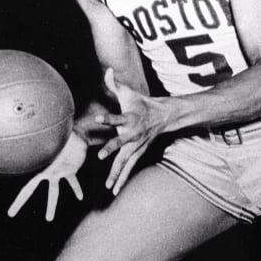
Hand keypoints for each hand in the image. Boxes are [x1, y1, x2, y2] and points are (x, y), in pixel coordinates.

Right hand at [7, 131, 87, 221]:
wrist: (77, 130)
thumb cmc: (60, 129)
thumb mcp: (50, 133)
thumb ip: (41, 132)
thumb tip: (26, 119)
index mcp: (37, 163)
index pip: (18, 173)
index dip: (4, 179)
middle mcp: (45, 170)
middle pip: (29, 189)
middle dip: (19, 202)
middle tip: (10, 214)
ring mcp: (57, 171)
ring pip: (53, 192)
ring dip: (51, 206)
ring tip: (49, 219)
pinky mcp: (70, 170)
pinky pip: (73, 182)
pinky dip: (76, 188)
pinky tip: (81, 197)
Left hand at [96, 69, 168, 195]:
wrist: (163, 116)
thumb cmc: (141, 103)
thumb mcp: (129, 92)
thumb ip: (115, 83)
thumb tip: (108, 70)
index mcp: (130, 118)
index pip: (118, 117)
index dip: (108, 117)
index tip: (98, 117)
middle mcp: (133, 134)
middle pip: (122, 143)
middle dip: (112, 149)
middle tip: (100, 156)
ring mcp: (137, 146)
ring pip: (126, 161)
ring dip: (117, 174)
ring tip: (108, 187)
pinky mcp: (138, 153)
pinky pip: (129, 168)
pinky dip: (122, 179)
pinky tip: (114, 190)